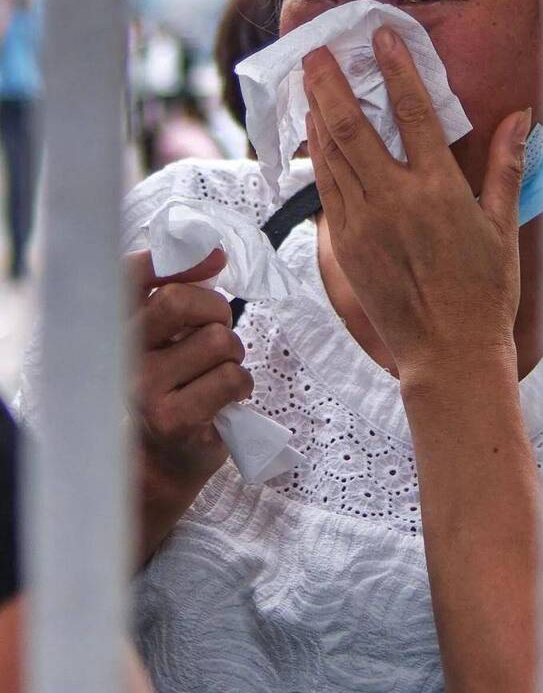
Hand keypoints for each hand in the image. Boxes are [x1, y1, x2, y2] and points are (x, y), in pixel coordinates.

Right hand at [125, 248, 252, 561]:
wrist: (156, 468)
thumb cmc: (168, 394)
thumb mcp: (162, 343)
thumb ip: (178, 300)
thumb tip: (214, 257)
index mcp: (118, 329)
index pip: (132, 276)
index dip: (177, 262)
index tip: (214, 262)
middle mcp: (123, 356)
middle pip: (179, 302)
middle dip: (216, 310)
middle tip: (219, 331)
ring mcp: (145, 389)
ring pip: (217, 342)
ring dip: (233, 355)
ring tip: (220, 374)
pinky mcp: (174, 420)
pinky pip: (231, 379)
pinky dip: (241, 385)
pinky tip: (228, 399)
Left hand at [303, 26, 530, 391]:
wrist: (447, 351)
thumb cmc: (482, 291)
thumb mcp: (501, 225)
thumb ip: (504, 165)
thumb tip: (518, 117)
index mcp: (438, 190)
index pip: (413, 113)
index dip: (396, 69)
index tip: (381, 37)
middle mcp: (394, 200)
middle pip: (352, 127)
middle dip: (330, 84)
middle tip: (315, 52)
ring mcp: (363, 223)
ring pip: (330, 156)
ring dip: (317, 115)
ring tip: (308, 84)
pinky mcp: (345, 244)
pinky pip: (324, 189)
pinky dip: (317, 157)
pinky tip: (313, 137)